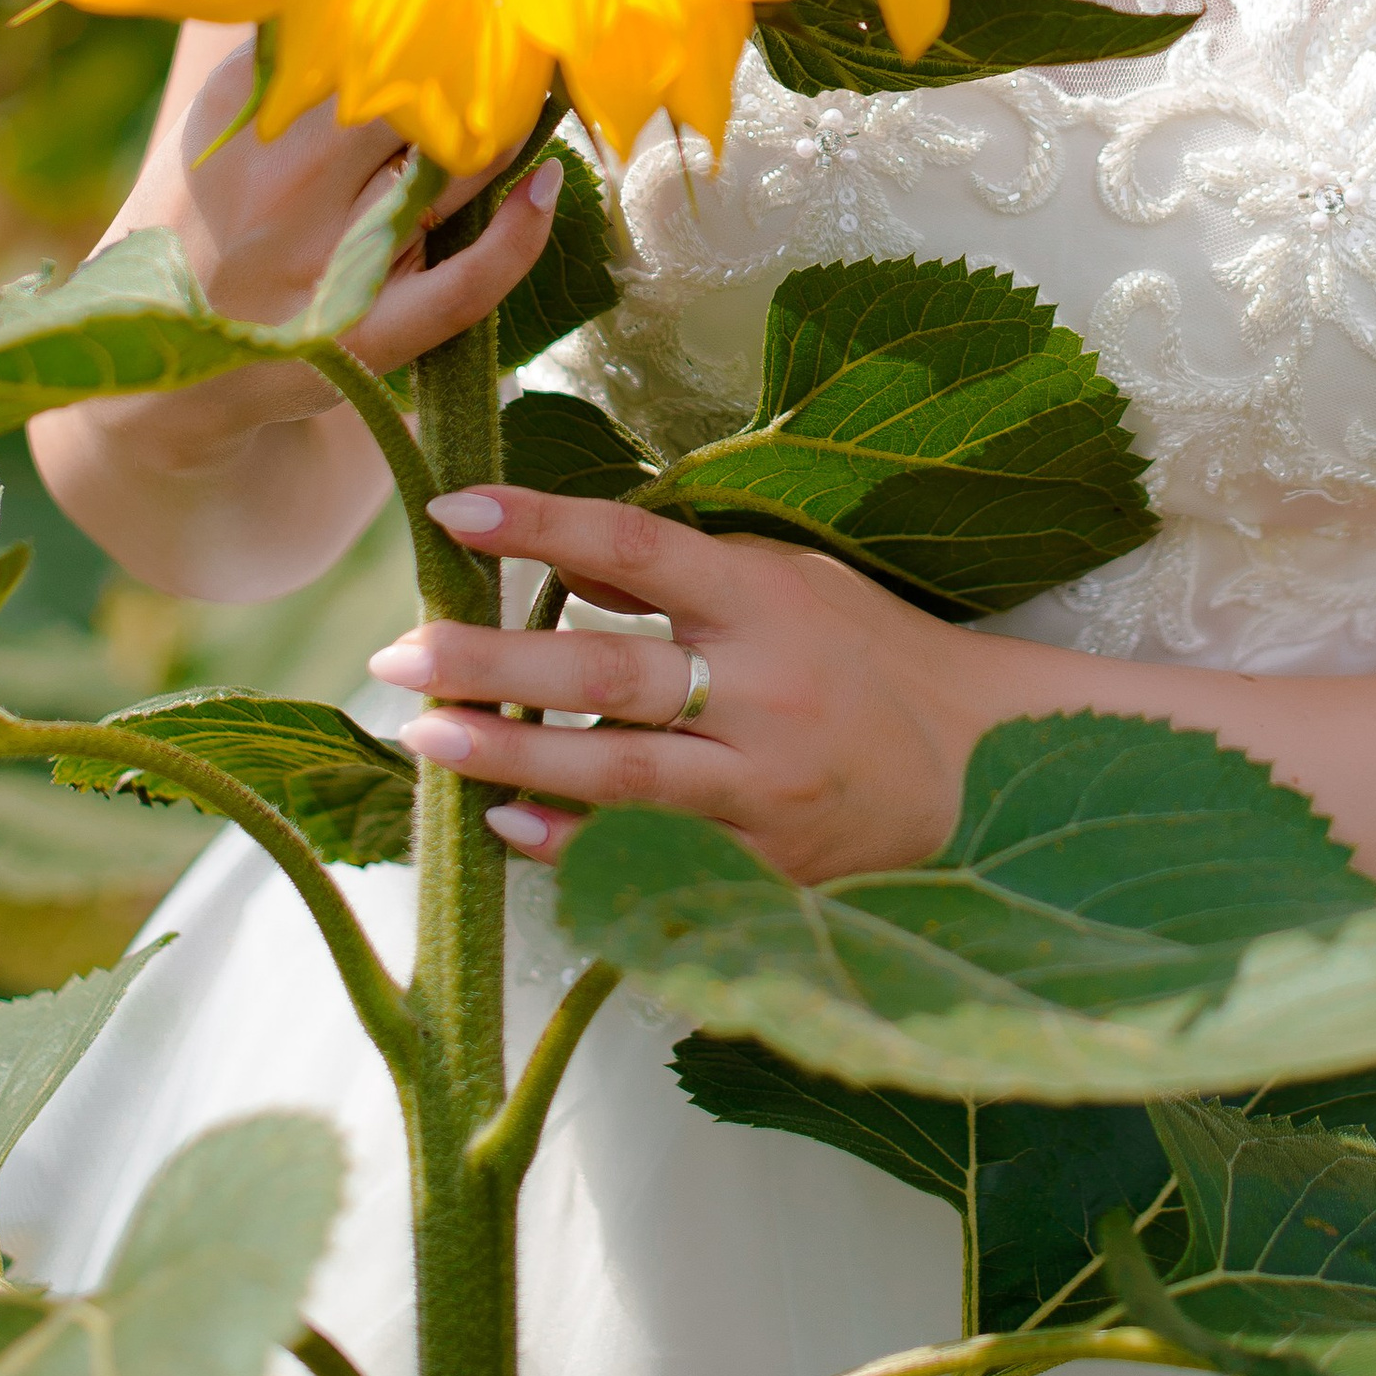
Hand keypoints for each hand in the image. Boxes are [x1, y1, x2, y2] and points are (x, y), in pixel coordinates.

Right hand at [28, 25, 569, 588]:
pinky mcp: (361, 338)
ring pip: (449, 172)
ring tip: (544, 90)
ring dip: (507, 130)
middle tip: (523, 30)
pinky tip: (546, 185)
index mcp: (246, 108)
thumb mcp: (226, 115)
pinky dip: (517, 236)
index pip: (358, 29)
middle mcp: (283, 178)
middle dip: (477, 59)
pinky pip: (461, 286)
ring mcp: (322, 262)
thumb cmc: (217, 214)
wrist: (160, 368)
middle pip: (414, 92)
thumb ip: (283, 38)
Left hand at [372, 482, 1011, 882]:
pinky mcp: (770, 866)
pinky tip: (502, 832)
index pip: (638, 549)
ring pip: (619, 772)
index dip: (543, 525)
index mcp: (766, 600)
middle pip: (607, 669)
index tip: (452, 509)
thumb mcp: (792, 584)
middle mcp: (765, 689)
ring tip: (423, 738)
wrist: (978, 767)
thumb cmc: (868, 657)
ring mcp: (767, 786)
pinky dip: (573, 845)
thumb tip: (560, 562)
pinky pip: (654, 855)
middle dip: (491, 660)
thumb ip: (686, 575)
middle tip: (397, 651)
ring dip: (511, 757)